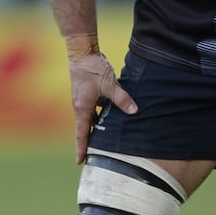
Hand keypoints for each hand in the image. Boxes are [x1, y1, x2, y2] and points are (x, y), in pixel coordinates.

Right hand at [65, 33, 137, 163]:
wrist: (82, 53)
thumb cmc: (93, 69)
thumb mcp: (110, 84)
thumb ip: (122, 98)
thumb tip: (135, 111)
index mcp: (82, 108)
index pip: (82, 133)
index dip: (82, 148)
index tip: (80, 161)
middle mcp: (80, 106)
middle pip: (86, 127)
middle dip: (90, 140)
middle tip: (96, 155)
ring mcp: (83, 99)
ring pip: (91, 117)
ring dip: (98, 125)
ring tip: (108, 138)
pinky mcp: (87, 92)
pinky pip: (94, 107)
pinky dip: (102, 112)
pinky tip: (113, 113)